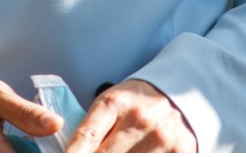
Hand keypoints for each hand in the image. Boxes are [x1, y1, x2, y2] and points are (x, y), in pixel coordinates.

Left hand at [64, 79, 194, 152]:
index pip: (86, 138)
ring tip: (116, 152)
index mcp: (115, 103)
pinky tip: (134, 154)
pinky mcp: (181, 151)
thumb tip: (65, 153)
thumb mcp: (110, 103)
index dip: (72, 155)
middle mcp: (139, 120)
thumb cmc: (135, 102)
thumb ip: (91, 129)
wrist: (178, 95)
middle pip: (105, 156)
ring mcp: (161, 138)